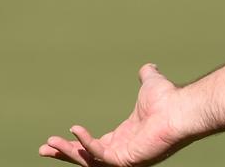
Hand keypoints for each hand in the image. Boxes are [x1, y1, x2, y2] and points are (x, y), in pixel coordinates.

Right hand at [39, 63, 193, 166]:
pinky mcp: (126, 159)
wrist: (180, 108)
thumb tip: (148, 67)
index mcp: (125, 137)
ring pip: (89, 161)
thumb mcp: (150, 84)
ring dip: (68, 152)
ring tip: (49, 144)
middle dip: (64, 154)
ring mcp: (124, 157)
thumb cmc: (169, 98)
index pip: (95, 146)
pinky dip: (86, 144)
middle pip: (86, 158)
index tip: (57, 137)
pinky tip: (76, 131)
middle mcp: (123, 150)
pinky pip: (100, 155)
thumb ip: (146, 76)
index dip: (76, 142)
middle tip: (44, 149)